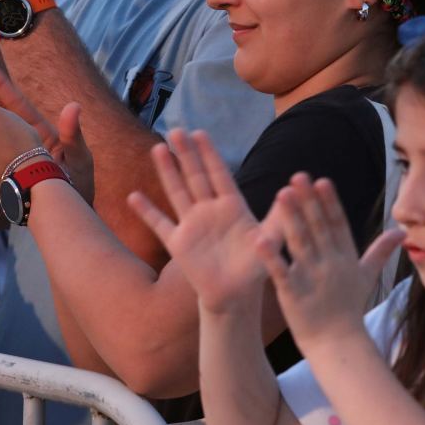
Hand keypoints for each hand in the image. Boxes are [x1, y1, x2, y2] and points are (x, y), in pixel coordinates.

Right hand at [0, 62, 94, 199]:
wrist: (68, 209)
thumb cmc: (78, 184)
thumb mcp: (78, 158)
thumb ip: (72, 134)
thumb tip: (74, 107)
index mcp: (40, 132)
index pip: (16, 105)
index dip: (0, 86)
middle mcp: (22, 139)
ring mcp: (9, 152)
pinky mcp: (1, 168)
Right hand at [128, 129, 268, 312]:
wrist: (236, 294)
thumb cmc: (256, 266)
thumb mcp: (272, 240)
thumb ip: (279, 218)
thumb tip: (290, 192)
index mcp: (232, 206)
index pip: (219, 173)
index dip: (209, 154)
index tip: (200, 133)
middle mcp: (209, 210)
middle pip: (196, 176)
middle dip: (187, 154)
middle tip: (177, 130)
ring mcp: (192, 225)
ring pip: (177, 192)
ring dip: (168, 171)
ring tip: (159, 149)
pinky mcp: (178, 243)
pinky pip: (159, 224)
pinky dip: (147, 212)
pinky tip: (134, 196)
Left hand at [259, 175, 404, 352]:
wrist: (339, 345)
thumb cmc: (349, 309)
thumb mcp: (367, 276)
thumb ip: (380, 251)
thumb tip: (401, 232)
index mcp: (345, 258)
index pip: (337, 225)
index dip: (330, 203)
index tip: (321, 181)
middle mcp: (329, 264)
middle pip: (318, 228)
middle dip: (308, 202)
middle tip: (298, 176)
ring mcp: (312, 279)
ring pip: (300, 243)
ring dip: (291, 218)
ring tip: (281, 194)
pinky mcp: (293, 294)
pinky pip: (280, 272)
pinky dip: (271, 256)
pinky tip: (259, 239)